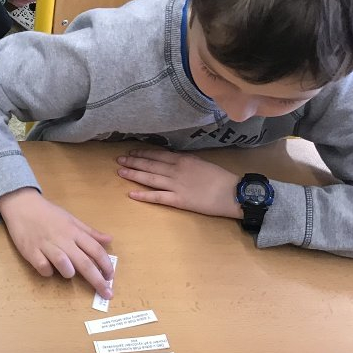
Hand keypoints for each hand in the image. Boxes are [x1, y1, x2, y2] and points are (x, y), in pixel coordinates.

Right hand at [0, 188, 114, 296]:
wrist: (22, 205)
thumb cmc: (48, 214)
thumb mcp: (71, 219)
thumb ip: (90, 232)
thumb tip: (109, 240)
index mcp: (74, 231)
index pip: (95, 249)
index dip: (106, 264)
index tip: (111, 277)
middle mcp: (62, 239)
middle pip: (84, 262)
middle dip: (97, 280)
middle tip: (107, 294)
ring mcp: (46, 245)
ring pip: (63, 264)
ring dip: (69, 273)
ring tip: (69, 273)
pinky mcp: (30, 251)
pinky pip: (42, 267)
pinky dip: (47, 271)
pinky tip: (48, 269)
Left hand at [116, 148, 242, 218]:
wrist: (233, 192)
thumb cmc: (220, 178)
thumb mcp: (201, 163)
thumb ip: (185, 161)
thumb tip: (172, 159)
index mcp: (183, 159)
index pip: (157, 155)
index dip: (142, 153)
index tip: (131, 152)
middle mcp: (176, 170)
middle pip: (150, 164)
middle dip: (133, 161)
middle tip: (119, 160)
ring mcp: (176, 185)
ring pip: (150, 178)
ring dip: (134, 174)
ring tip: (120, 172)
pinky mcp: (178, 200)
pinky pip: (157, 197)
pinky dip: (143, 195)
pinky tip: (131, 193)